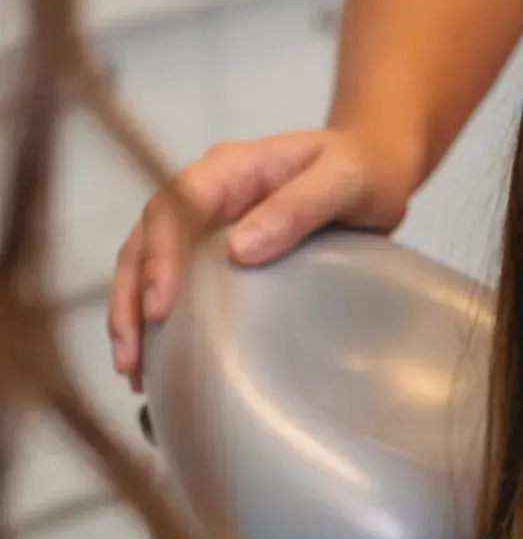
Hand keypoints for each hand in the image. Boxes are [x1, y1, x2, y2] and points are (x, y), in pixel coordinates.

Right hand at [108, 126, 419, 387]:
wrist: (377, 171)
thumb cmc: (363, 172)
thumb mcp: (343, 181)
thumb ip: (297, 208)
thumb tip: (239, 250)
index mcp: (228, 169)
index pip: (173, 210)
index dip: (158, 258)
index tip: (159, 307)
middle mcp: (208, 194)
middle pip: (146, 240)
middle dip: (130, 297)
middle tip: (129, 355)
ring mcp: (211, 222)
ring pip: (151, 262)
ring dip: (134, 314)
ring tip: (131, 369)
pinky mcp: (221, 251)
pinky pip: (182, 280)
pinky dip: (165, 319)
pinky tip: (161, 360)